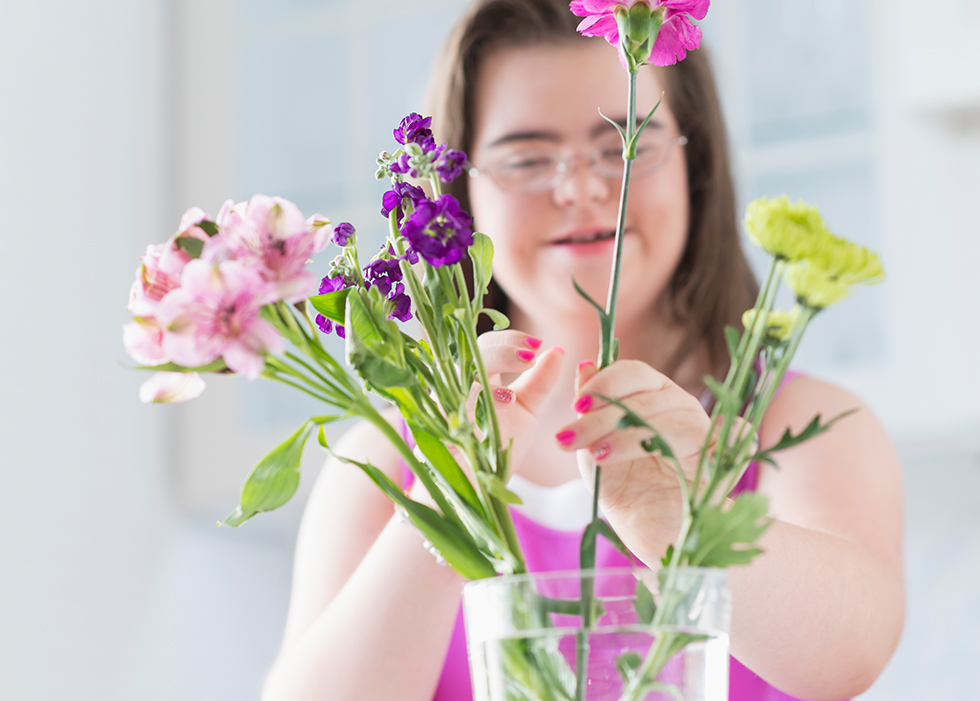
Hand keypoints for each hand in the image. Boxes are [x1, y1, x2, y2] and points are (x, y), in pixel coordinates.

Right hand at [410, 331, 562, 501]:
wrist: (473, 490)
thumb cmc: (493, 448)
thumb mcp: (525, 411)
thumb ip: (540, 381)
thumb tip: (558, 351)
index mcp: (474, 377)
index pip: (484, 344)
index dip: (509, 339)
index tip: (538, 345)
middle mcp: (455, 385)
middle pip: (468, 352)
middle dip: (502, 348)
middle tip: (532, 353)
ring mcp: (443, 406)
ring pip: (458, 372)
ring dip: (491, 365)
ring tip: (524, 367)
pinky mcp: (437, 429)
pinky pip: (451, 406)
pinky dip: (477, 399)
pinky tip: (506, 400)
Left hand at [555, 359, 710, 562]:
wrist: (649, 530)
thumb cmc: (622, 485)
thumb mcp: (594, 445)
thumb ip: (590, 408)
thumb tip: (584, 366)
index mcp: (652, 393)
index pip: (632, 373)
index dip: (603, 385)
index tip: (576, 407)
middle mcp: (680, 404)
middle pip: (645, 398)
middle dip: (602, 418)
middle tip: (570, 439)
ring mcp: (703, 429)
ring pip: (668, 421)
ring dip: (626, 438)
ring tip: (597, 457)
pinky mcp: (719, 459)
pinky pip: (720, 437)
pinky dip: (706, 436)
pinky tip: (665, 454)